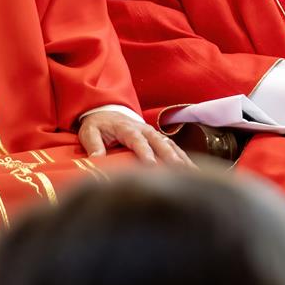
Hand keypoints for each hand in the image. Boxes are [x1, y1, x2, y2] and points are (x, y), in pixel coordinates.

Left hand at [78, 109, 192, 165]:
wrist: (107, 111)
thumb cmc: (98, 124)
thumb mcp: (89, 132)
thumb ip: (93, 145)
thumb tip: (96, 161)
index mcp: (127, 128)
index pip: (138, 141)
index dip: (145, 153)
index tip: (151, 166)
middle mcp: (145, 130)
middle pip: (160, 143)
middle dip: (171, 157)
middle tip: (180, 171)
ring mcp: (154, 134)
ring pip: (171, 146)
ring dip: (183, 159)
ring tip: (195, 174)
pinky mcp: (159, 139)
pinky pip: (175, 149)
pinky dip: (185, 159)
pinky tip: (194, 171)